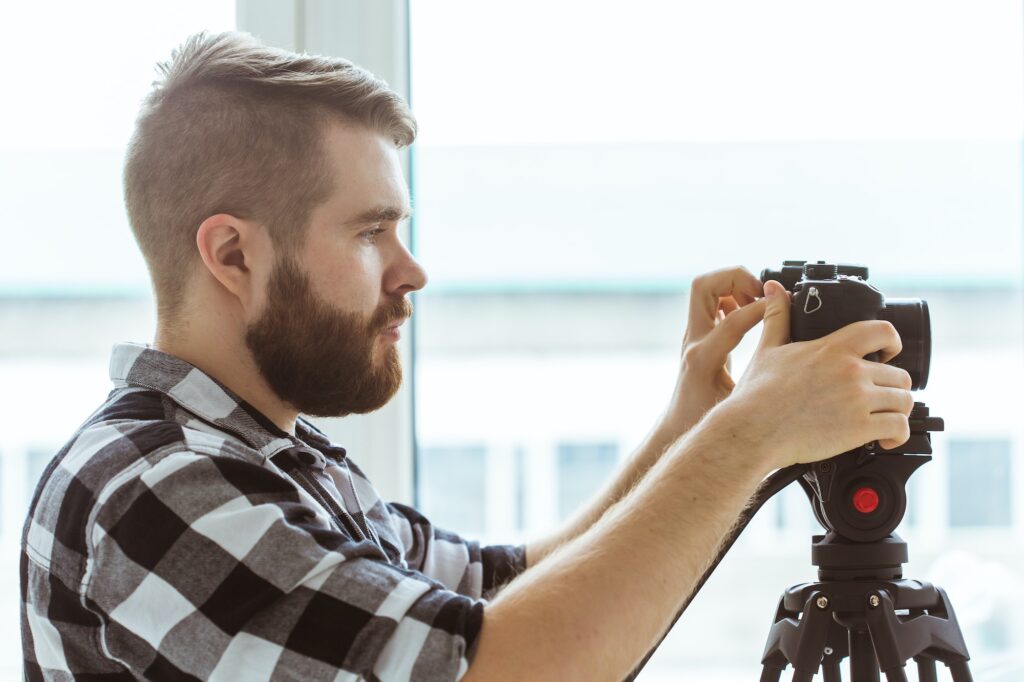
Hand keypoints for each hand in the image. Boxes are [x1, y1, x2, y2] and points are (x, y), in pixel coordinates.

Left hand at [660, 266, 768, 436]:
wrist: (679, 425)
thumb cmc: (708, 421)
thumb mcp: (738, 406)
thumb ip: (759, 384)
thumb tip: (792, 369)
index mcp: (703, 359)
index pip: (731, 321)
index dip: (760, 309)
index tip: (782, 306)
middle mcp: (693, 341)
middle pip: (702, 286)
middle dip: (735, 279)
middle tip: (762, 292)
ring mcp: (692, 335)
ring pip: (704, 288)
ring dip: (734, 285)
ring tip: (759, 302)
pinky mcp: (698, 333)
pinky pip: (711, 301)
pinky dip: (733, 297)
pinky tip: (750, 313)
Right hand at [720, 280, 914, 468]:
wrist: (752, 430)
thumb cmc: (757, 395)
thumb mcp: (767, 349)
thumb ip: (777, 317)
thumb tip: (774, 289)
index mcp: (832, 348)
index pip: (883, 331)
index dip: (893, 342)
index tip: (888, 353)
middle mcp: (850, 371)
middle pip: (900, 374)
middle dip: (892, 387)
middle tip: (878, 398)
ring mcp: (857, 399)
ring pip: (904, 401)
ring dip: (897, 411)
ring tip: (883, 419)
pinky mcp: (860, 428)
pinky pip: (899, 428)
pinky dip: (898, 436)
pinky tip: (886, 440)